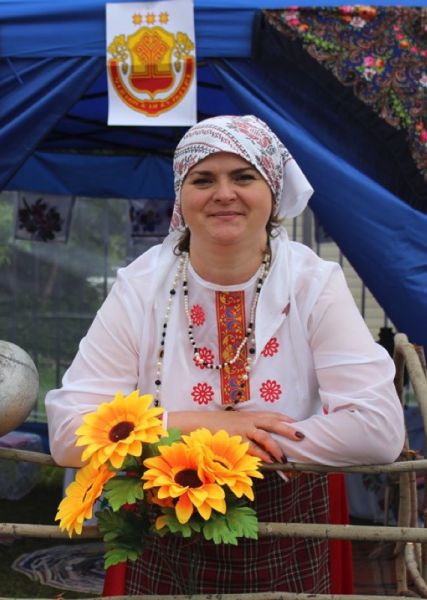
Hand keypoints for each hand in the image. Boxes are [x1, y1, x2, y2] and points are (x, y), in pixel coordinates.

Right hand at [168, 410, 302, 462]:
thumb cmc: (217, 425)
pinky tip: (269, 462)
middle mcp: (249, 420)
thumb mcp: (235, 422)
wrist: (197, 423)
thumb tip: (260, 436)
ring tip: (286, 457)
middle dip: (288, 429)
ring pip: (264, 436)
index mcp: (250, 415)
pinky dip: (261, 455)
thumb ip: (249, 426)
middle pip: (273, 422)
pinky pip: (251, 448)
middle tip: (302, 436)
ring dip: (276, 447)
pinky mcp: (235, 440)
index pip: (272, 414)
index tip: (299, 423)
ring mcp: (242, 430)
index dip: (286, 419)